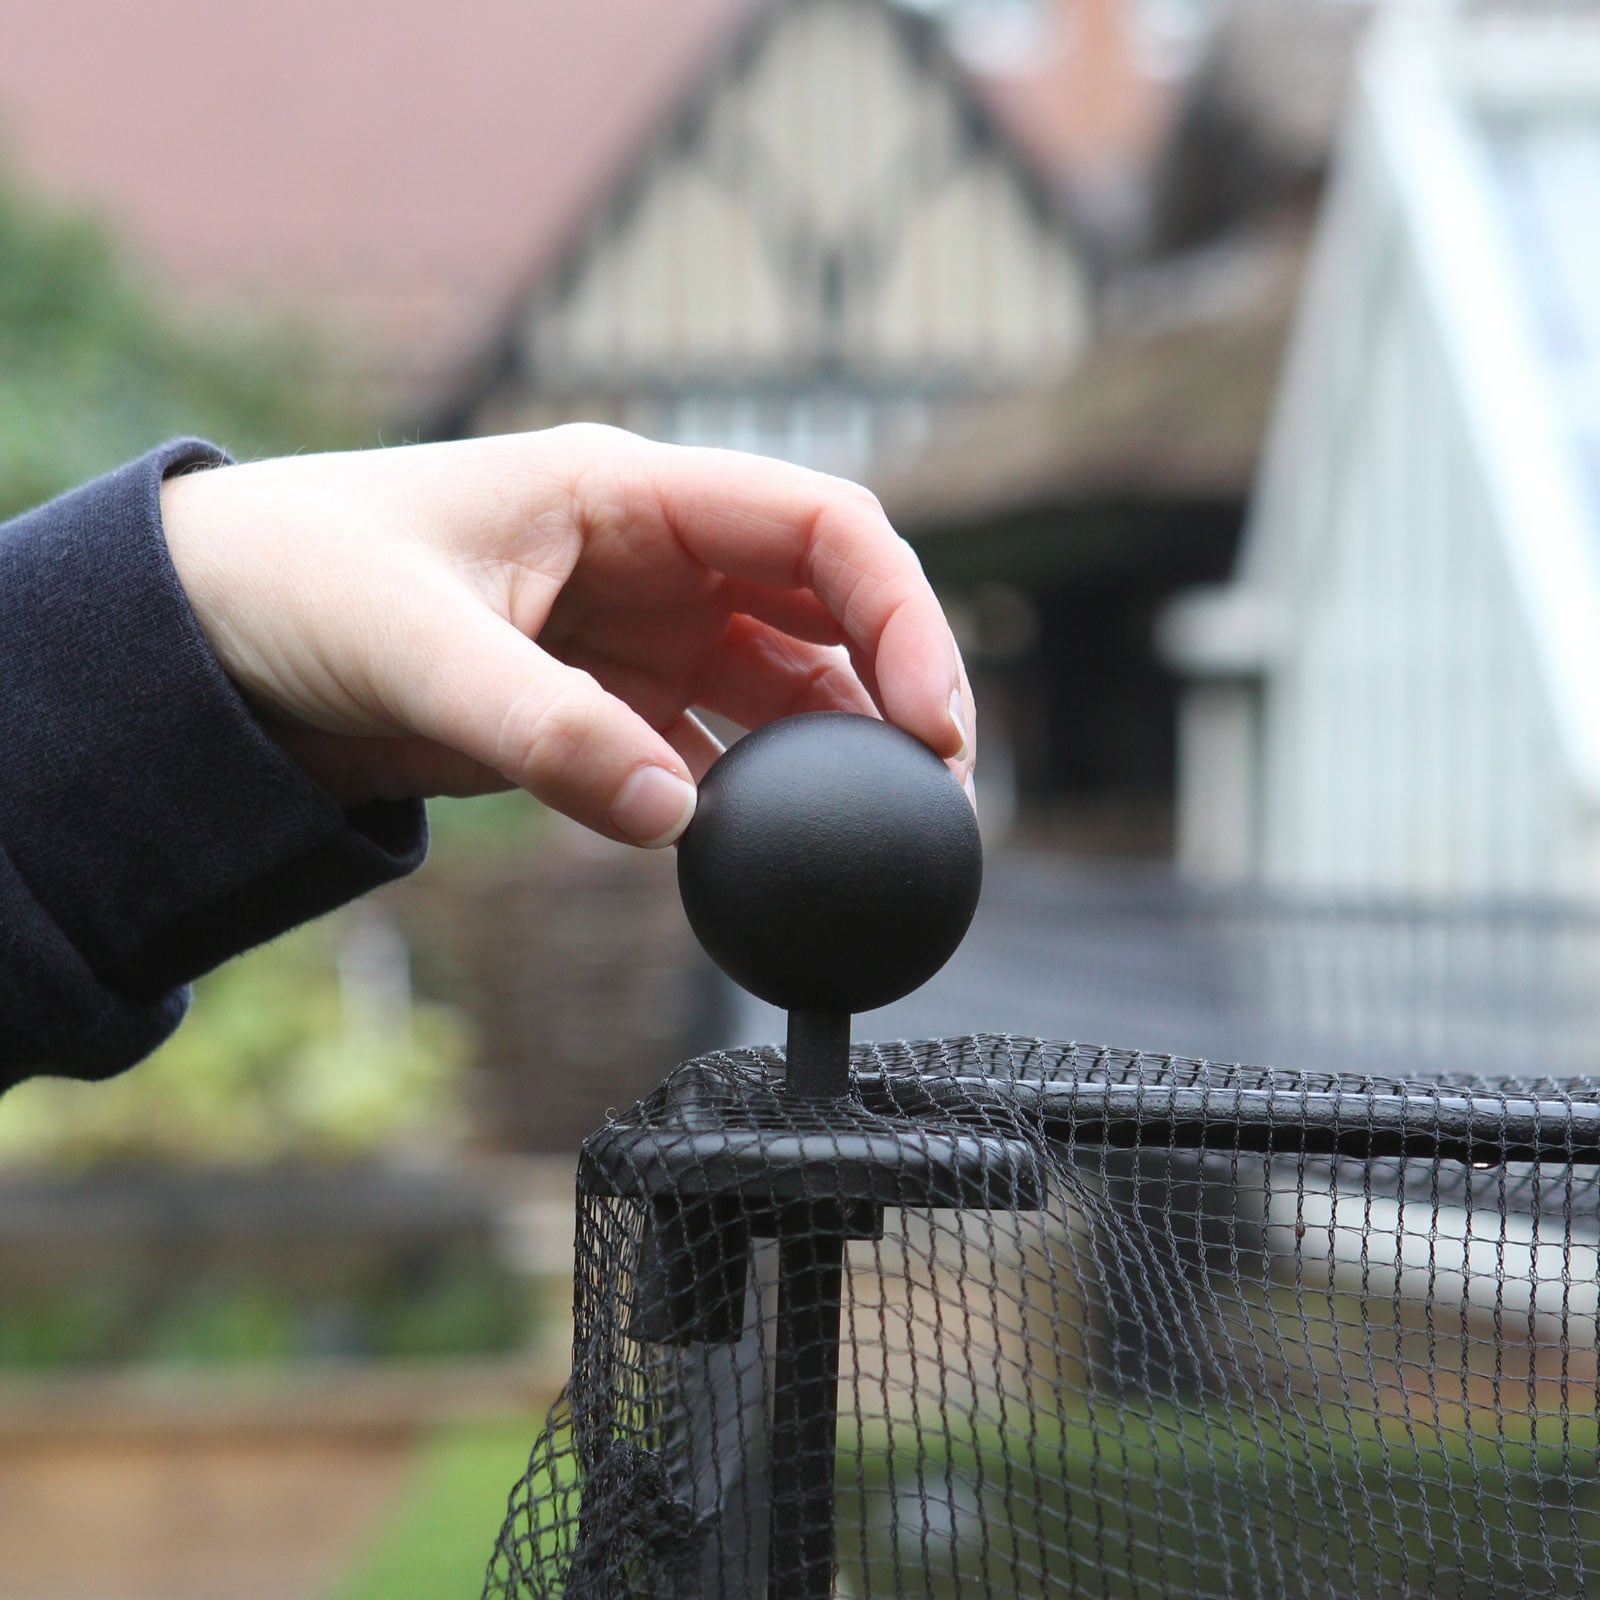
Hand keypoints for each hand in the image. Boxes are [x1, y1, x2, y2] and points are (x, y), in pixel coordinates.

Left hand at [160, 425, 973, 845]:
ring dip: (835, 747)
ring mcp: (632, 630)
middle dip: (896, 684)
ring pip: (780, 679)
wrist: (207, 642)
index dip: (900, 610)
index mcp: (626, 491)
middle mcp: (651, 554)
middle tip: (940, 793)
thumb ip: (549, 733)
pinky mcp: (600, 701)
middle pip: (825, 603)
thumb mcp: (418, 649)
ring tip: (879, 830)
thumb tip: (676, 818)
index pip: (819, 522)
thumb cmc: (297, 587)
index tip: (931, 718)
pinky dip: (750, 792)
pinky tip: (771, 843)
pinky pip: (708, 742)